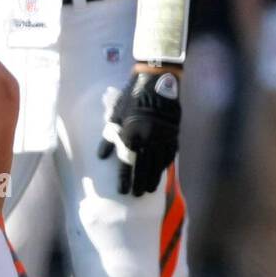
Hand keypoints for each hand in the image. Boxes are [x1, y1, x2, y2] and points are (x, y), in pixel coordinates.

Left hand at [97, 70, 180, 195]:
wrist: (157, 82)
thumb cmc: (132, 97)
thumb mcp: (116, 114)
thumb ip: (109, 136)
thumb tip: (101, 156)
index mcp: (131, 134)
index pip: (126, 163)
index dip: (124, 178)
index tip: (123, 191)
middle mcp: (147, 139)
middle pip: (143, 167)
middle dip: (139, 183)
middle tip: (137, 195)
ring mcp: (162, 137)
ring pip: (157, 164)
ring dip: (153, 178)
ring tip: (148, 190)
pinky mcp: (173, 134)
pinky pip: (169, 156)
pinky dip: (164, 166)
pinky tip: (160, 174)